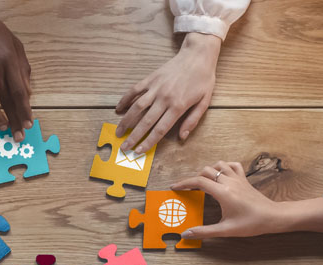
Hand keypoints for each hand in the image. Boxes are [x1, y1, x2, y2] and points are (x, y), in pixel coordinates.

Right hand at [115, 33, 220, 153]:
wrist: (198, 55)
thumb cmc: (203, 79)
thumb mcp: (204, 101)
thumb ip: (192, 120)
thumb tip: (182, 137)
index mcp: (178, 106)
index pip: (160, 129)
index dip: (148, 142)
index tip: (139, 151)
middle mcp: (164, 98)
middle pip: (145, 122)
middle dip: (133, 136)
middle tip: (124, 147)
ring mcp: (156, 87)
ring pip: (136, 107)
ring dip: (126, 121)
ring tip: (118, 132)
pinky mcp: (150, 78)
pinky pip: (134, 90)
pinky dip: (125, 100)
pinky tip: (118, 109)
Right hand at [171, 161, 322, 237]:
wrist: (273, 217)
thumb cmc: (251, 224)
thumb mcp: (226, 230)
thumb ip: (204, 231)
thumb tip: (186, 234)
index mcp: (223, 193)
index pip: (199, 181)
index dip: (184, 183)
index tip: (175, 187)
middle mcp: (230, 182)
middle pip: (206, 171)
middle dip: (194, 178)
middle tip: (187, 189)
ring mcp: (238, 179)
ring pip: (218, 165)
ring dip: (208, 171)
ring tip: (202, 182)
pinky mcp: (245, 179)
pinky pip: (232, 165)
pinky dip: (224, 166)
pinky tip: (221, 174)